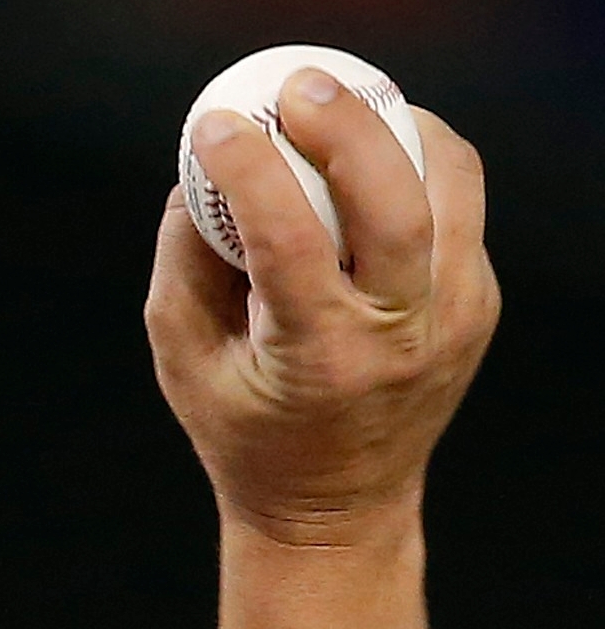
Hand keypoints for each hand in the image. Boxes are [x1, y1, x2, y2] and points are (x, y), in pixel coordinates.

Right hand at [146, 72, 499, 546]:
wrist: (337, 506)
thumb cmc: (244, 431)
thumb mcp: (185, 362)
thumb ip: (182, 266)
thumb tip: (196, 176)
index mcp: (321, 358)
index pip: (290, 241)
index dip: (250, 170)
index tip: (215, 126)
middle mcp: (402, 336)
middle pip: (398, 204)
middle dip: (349, 127)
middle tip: (299, 88)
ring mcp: (456, 318)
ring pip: (451, 187)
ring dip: (398, 130)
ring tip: (342, 109)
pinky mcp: (479, 303)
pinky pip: (460, 206)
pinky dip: (416, 165)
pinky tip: (370, 155)